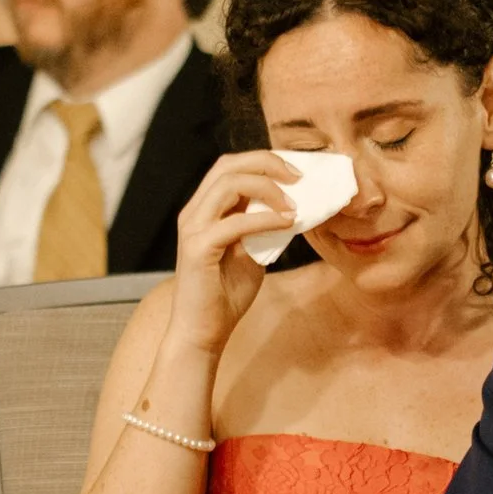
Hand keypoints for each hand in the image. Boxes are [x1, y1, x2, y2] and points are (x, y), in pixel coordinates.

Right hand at [164, 149, 303, 360]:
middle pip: (228, 165)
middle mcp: (194, 213)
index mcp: (204, 210)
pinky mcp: (198, 249)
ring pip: (228, 184)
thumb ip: (263, 228)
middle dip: (266, 163)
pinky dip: (265, 219)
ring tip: (294, 203)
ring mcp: (193, 229)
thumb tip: (294, 209)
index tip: (296, 172)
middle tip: (299, 177)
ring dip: (267, 188)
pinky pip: (235, 222)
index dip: (263, 161)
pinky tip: (287, 223)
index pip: (230, 167)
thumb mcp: (251, 253)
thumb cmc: (225, 295)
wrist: (203, 332)